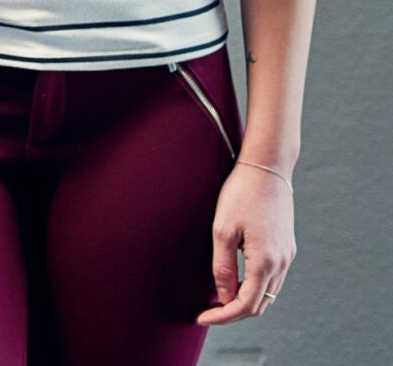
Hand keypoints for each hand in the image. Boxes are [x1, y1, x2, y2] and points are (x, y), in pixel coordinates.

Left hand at [198, 162, 295, 324]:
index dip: (222, 317)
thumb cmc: (240, 195)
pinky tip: (236, 283)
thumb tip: (223, 297)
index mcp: (266, 261)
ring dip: (244, 302)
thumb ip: (222, 267)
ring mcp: (287, 256)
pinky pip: (272, 279)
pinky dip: (255, 288)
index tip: (200, 318)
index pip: (246, 305)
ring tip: (217, 301)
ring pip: (268, 294)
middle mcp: (282, 263)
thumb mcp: (222, 230)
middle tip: (206, 313)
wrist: (267, 169)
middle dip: (232, 314)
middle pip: (259, 304)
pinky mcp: (287, 248)